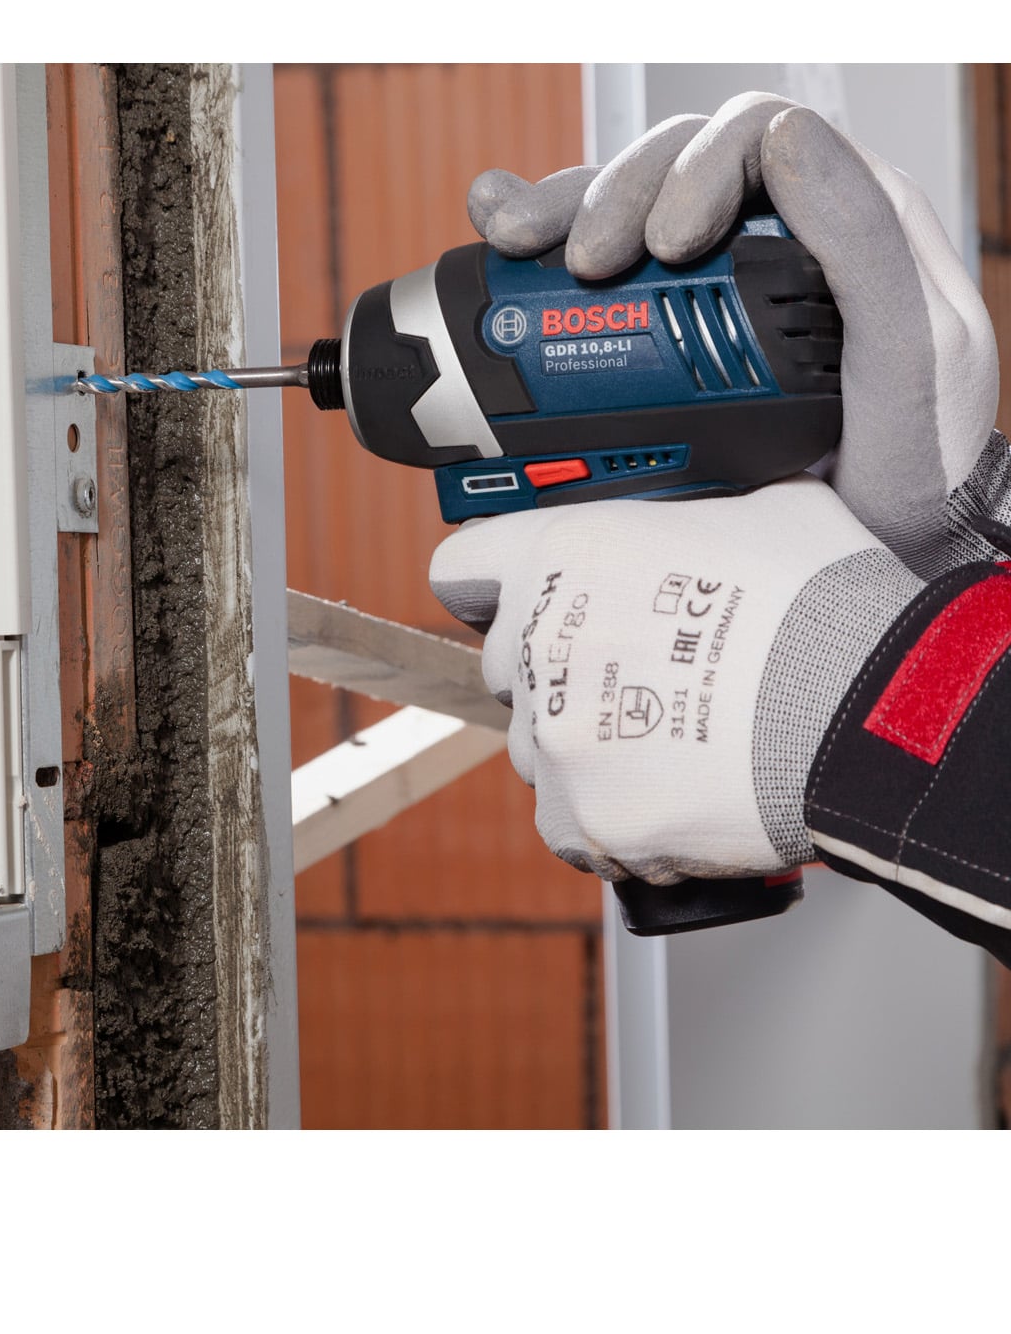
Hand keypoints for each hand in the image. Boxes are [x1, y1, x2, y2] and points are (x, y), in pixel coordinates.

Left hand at [428, 478, 920, 883]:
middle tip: (636, 677)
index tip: (501, 601)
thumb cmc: (825, 609)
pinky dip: (612, 818)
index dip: (488, 585)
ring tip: (672, 743)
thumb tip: (700, 520)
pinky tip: (672, 795)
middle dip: (558, 672)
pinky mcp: (582, 815)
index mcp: (564, 556)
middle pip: (506, 667)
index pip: (463, 567)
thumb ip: (687, 516)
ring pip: (538, 749)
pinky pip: (571, 824)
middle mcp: (540, 644)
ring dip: (585, 748)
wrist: (870, 712)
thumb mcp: (758, 509)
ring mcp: (555, 737)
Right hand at [468, 93, 1003, 579]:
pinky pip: (595, 272)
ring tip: (509, 242)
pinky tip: (497, 242)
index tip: (664, 244)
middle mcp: (772, 234)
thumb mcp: (910, 350)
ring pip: (621, 206)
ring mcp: (711, 284)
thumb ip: (861, 239)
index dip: (692, 168)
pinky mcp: (662, 333)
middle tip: (583, 264)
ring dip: (556, 212)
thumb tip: (784, 136)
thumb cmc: (917, 455)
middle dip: (607, 196)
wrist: (888, 545)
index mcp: (842, 214)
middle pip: (669, 167)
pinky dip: (536, 253)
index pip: (749, 139)